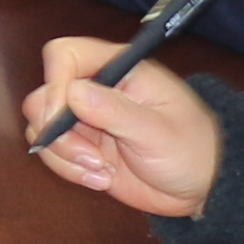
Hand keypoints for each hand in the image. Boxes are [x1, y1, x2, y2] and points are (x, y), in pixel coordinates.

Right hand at [26, 38, 222, 215]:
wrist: (201, 187)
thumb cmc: (191, 149)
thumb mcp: (157, 132)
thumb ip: (115, 111)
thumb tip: (73, 91)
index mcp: (118, 70)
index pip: (64, 56)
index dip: (56, 84)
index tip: (65, 118)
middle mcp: (95, 90)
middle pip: (43, 95)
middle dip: (57, 131)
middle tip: (91, 156)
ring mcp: (86, 120)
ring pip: (42, 128)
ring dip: (65, 156)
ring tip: (102, 171)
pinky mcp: (82, 147)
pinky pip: (52, 154)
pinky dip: (69, 170)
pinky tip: (102, 179)